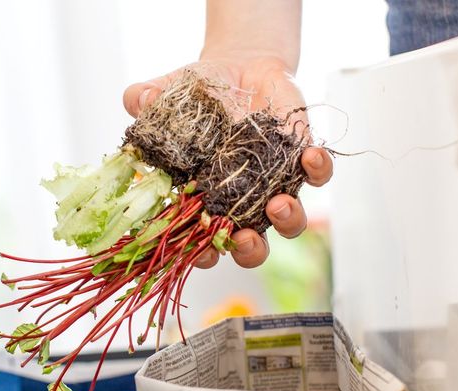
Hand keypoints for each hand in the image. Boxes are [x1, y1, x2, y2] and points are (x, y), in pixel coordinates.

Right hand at [123, 56, 332, 268]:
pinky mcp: (299, 159)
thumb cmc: (197, 92)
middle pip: (249, 246)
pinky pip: (317, 174)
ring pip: (288, 221)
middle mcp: (240, 201)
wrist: (238, 69)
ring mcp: (272, 184)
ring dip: (287, 220)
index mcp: (203, 197)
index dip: (201, 253)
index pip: (201, 240)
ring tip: (278, 203)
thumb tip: (138, 102)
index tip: (200, 251)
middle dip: (250, 250)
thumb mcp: (166, 93)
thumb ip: (144, 98)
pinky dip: (318, 170)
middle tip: (245, 237)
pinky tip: (309, 155)